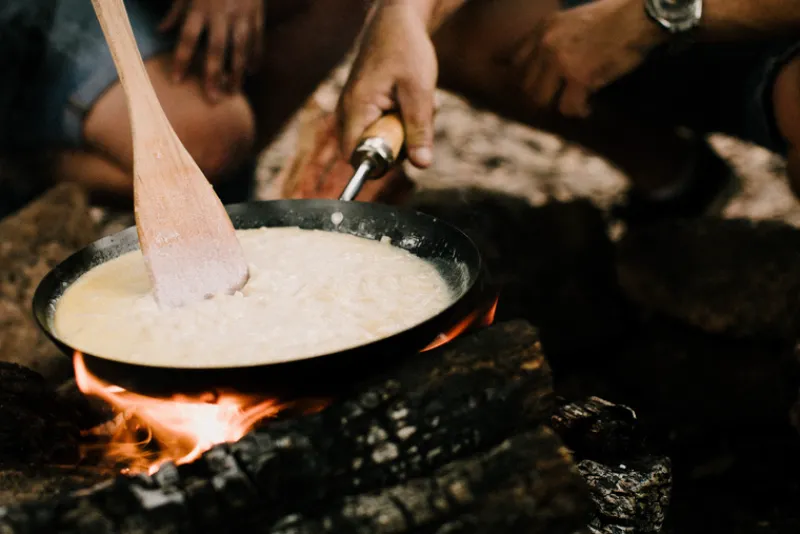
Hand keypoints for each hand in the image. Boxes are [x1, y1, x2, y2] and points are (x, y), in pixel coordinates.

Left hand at [159, 0, 264, 100]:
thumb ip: (176, 12)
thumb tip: (161, 31)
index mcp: (200, 8)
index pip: (188, 38)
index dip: (182, 60)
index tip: (177, 81)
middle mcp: (221, 14)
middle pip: (217, 49)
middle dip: (214, 75)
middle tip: (212, 99)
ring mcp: (241, 16)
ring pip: (239, 49)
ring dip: (236, 73)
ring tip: (232, 92)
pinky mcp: (256, 15)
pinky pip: (256, 40)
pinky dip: (254, 56)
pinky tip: (251, 72)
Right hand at [337, 3, 437, 168]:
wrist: (398, 21)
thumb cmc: (406, 49)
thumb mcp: (419, 90)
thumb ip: (419, 129)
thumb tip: (422, 163)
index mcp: (355, 108)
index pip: (356, 156)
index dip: (381, 162)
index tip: (405, 147)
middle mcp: (349, 112)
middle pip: (371, 150)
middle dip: (400, 142)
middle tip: (415, 118)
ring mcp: (356, 109)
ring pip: (381, 138)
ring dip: (405, 129)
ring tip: (415, 103)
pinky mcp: (366, 107)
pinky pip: (384, 126)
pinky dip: (402, 119)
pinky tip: (411, 101)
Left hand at [512, 0, 664, 117]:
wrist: (639, 15)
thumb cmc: (615, 16)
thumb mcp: (573, 18)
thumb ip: (556, 37)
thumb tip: (550, 64)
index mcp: (543, 28)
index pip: (516, 62)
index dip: (527, 78)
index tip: (541, 86)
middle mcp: (546, 44)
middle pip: (526, 85)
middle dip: (543, 96)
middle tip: (560, 99)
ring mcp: (560, 61)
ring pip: (541, 100)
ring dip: (557, 106)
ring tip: (574, 104)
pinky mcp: (578, 77)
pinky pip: (567, 108)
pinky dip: (579, 111)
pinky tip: (588, 107)